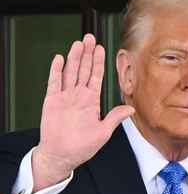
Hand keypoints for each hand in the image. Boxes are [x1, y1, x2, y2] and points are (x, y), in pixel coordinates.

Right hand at [32, 34, 134, 191]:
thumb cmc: (83, 146)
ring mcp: (65, 97)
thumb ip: (115, 118)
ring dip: (74, 58)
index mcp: (91, 101)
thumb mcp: (104, 132)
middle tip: (90, 38)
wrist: (63, 155)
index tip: (102, 49)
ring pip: (70, 72)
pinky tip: (60, 59)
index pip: (96, 77)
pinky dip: (57, 70)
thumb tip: (131, 108)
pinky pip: (54, 83)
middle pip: (83, 70)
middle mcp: (78, 96)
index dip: (98, 63)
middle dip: (87, 54)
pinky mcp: (52, 101)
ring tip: (79, 43)